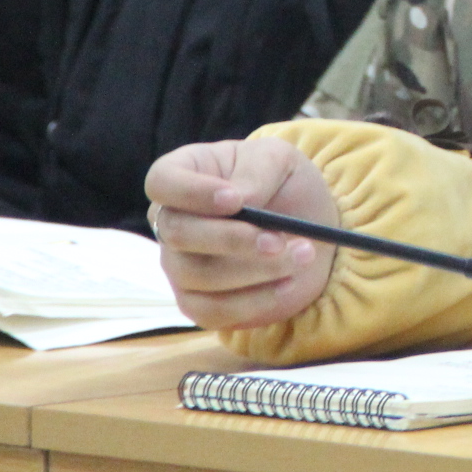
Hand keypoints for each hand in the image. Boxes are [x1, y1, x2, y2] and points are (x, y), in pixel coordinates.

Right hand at [142, 136, 340, 330]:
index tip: (235, 200)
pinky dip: (253, 301)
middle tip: (278, 240)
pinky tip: (288, 284)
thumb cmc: (285, 184)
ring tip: (302, 256)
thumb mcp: (280, 159)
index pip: (162, 181)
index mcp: (185, 173)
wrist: (309, 228)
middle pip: (177, 233)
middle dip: (232, 238)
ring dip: (255, 269)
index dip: (191, 192)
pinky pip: (211, 311)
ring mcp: (180, 265)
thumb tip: (241, 201)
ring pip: (197, 275)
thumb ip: (257, 171)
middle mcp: (172, 221)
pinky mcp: (197, 303)